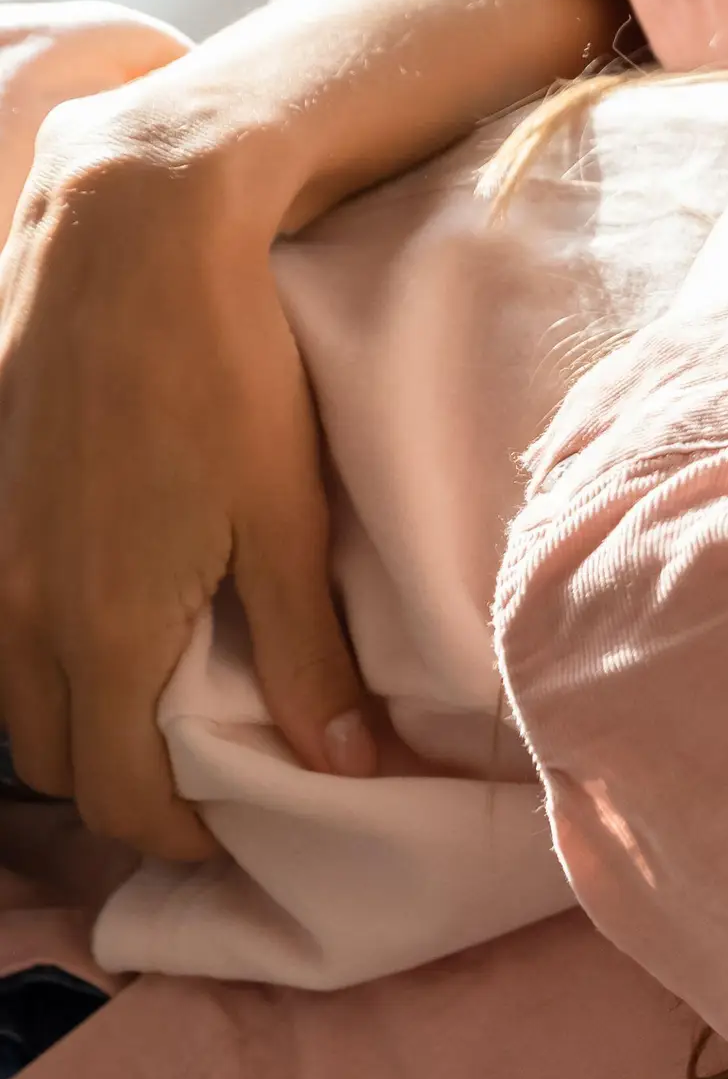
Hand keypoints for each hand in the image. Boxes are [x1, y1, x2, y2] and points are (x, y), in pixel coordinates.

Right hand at [0, 91, 370, 858]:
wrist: (127, 243)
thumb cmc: (225, 377)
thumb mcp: (287, 523)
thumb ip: (307, 654)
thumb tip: (343, 763)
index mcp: (98, 626)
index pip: (116, 793)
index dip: (173, 835)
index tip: (225, 831)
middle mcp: (12, 605)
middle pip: (52, 757)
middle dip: (119, 785)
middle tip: (196, 773)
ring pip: (8, 694)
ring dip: (72, 719)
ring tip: (151, 703)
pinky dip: (34, 650)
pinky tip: (95, 621)